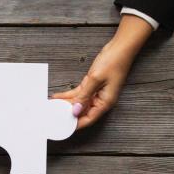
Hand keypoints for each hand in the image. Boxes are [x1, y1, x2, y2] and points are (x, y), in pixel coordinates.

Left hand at [52, 14, 152, 129]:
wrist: (121, 47)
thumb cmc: (114, 61)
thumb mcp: (95, 79)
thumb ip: (84, 95)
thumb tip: (76, 110)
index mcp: (105, 102)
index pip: (88, 119)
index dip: (75, 124)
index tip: (63, 126)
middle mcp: (101, 100)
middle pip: (83, 112)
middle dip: (68, 114)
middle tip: (54, 116)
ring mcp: (97, 93)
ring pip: (79, 102)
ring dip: (67, 104)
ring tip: (53, 106)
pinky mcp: (93, 85)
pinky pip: (79, 93)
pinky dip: (69, 95)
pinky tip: (58, 97)